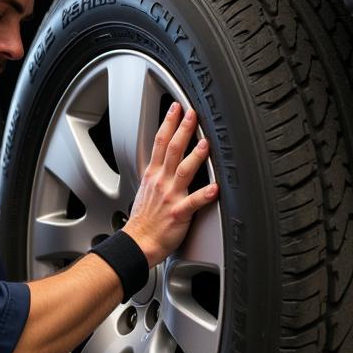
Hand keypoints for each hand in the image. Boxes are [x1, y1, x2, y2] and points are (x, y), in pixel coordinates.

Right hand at [123, 103, 217, 267]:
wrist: (138, 243)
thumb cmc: (143, 221)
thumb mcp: (146, 190)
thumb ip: (159, 175)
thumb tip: (167, 163)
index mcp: (153, 176)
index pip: (159, 143)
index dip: (168, 123)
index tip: (175, 108)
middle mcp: (161, 182)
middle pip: (171, 150)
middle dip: (182, 129)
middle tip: (192, 113)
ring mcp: (170, 197)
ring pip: (183, 170)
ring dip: (195, 156)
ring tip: (206, 143)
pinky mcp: (178, 213)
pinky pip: (193, 202)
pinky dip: (204, 195)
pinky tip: (215, 188)